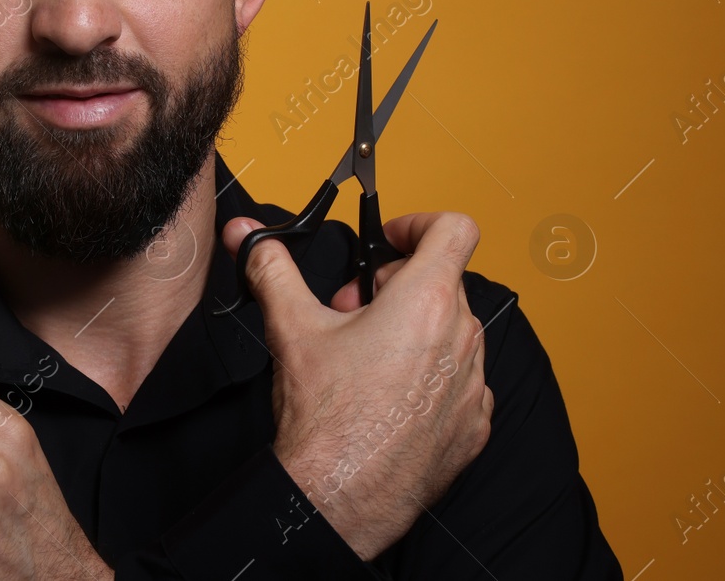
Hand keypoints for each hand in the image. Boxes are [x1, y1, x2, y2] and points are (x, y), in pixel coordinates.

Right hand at [220, 211, 493, 559]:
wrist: (337, 500)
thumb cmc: (324, 420)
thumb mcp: (292, 327)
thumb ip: (272, 268)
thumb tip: (249, 235)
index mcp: (426, 301)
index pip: (454, 229)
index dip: (420, 225)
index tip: (389, 242)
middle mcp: (462, 339)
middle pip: (444, 283)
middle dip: (396, 287)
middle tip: (354, 312)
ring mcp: (474, 386)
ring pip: (453, 333)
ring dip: (416, 332)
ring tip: (369, 359)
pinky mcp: (475, 425)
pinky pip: (462, 382)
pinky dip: (432, 379)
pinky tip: (391, 398)